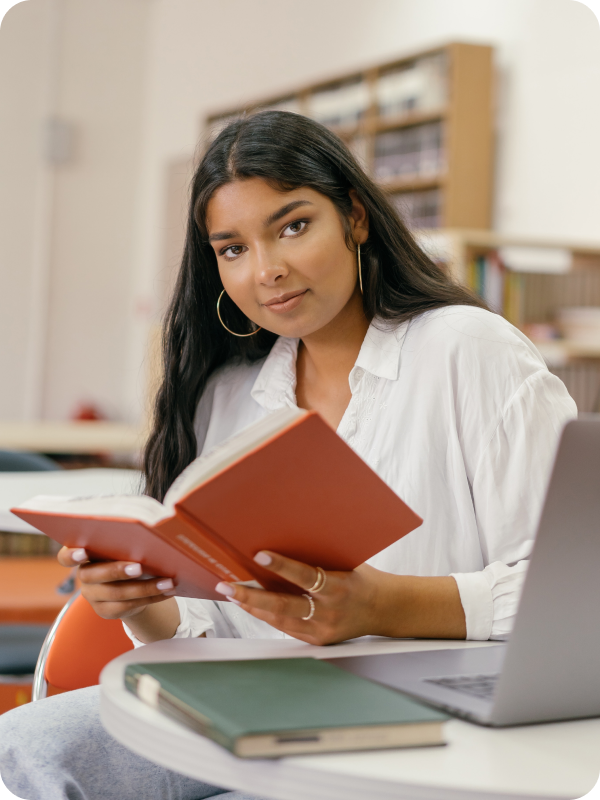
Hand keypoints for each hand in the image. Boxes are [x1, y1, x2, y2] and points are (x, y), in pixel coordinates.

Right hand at [57, 547, 178, 640]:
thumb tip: (151, 536)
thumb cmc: (127, 555)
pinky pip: (128, 607)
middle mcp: (84, 575)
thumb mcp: (122, 547)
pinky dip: (152, 597)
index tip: (82, 552)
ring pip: (117, 594)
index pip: (65, 556)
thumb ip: (125, 542)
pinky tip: (167, 591)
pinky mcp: (105, 611)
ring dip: (146, 587)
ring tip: (168, 582)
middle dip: (118, 571)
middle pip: (96, 575)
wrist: (130, 583)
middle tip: (139, 567)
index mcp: (84, 554)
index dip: (71, 555)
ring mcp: (93, 595)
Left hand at [215, 551, 385, 645]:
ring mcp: (323, 629)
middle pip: (284, 606)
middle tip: (228, 586)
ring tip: (233, 594)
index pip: (306, 576)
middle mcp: (330, 611)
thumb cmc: (362, 578)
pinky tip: (252, 606)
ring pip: (280, 620)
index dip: (282, 566)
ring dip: (253, 607)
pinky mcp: (318, 640)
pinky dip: (267, 616)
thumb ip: (317, 560)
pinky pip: (287, 628)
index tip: (259, 556)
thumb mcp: (344, 563)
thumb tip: (282, 542)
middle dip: (251, 596)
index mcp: (339, 587)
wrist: (384, 609)